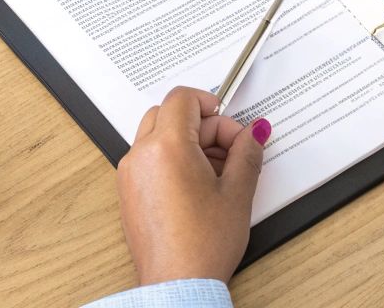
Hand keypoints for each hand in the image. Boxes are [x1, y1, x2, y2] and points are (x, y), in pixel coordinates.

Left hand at [115, 87, 269, 285]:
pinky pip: (149, 159)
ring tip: (217, 173)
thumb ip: (248, 152)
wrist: (179, 284)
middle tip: (230, 150)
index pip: (183, 99)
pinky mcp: (129, 193)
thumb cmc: (202, 245)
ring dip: (187, 142)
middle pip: (169, 115)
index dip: (211, 104)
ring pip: (157, 136)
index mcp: (166, 147)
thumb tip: (254, 133)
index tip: (230, 125)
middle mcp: (141, 155)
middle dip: (203, 126)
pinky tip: (198, 187)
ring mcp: (130, 174)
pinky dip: (172, 160)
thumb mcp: (237, 192)